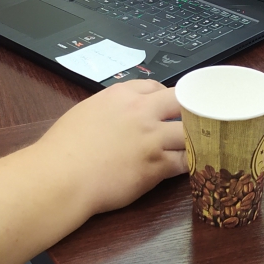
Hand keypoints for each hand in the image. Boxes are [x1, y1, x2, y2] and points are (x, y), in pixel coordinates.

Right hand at [36, 81, 186, 216]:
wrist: (62, 176)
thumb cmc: (64, 148)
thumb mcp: (86, 112)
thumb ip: (110, 108)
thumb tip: (120, 115)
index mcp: (121, 95)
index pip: (156, 86)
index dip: (164, 98)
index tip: (166, 107)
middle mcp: (140, 111)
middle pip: (181, 100)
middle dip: (189, 108)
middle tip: (195, 119)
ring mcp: (151, 138)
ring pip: (190, 130)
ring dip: (196, 136)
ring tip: (201, 142)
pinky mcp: (156, 165)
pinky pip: (186, 160)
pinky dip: (193, 162)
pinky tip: (196, 164)